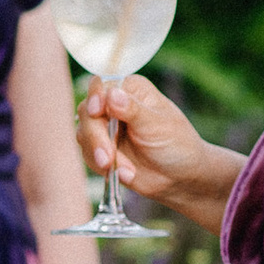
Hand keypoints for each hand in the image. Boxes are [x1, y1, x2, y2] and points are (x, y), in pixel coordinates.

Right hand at [78, 74, 212, 211]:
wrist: (180, 177)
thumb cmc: (177, 145)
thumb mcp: (158, 126)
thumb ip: (133, 110)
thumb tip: (112, 94)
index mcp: (131, 90)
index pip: (102, 86)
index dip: (95, 97)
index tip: (96, 112)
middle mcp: (114, 105)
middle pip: (87, 113)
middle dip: (96, 138)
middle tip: (108, 160)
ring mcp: (105, 127)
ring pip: (84, 135)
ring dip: (100, 156)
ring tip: (127, 172)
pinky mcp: (101, 148)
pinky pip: (87, 154)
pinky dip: (102, 168)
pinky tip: (126, 174)